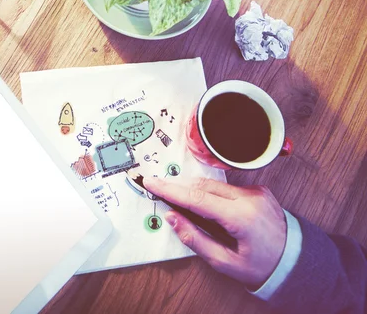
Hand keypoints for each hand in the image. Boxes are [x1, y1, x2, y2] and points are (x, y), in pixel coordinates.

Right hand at [143, 177, 286, 289]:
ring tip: (176, 195)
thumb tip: (172, 218)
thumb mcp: (225, 262)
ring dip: (194, 189)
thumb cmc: (262, 266)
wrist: (295, 261)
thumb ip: (195, 239)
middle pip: (203, 186)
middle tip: (157, 186)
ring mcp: (255, 191)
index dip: (171, 190)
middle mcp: (249, 198)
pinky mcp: (258, 189)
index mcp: (241, 217)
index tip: (152, 183)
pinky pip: (226, 187)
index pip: (197, 198)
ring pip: (214, 184)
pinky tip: (204, 202)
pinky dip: (211, 192)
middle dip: (178, 186)